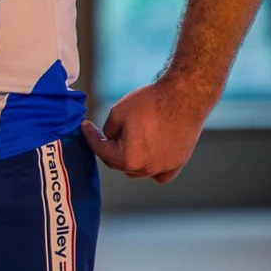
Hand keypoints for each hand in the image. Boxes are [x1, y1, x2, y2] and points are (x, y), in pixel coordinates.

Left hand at [81, 74, 213, 183]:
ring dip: (129, 158)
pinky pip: (159, 173)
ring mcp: (164, 168)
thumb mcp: (118, 111)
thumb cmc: (152, 103)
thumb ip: (108, 129)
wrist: (184, 97)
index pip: (101, 150)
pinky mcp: (178, 163)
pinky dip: (151, 166)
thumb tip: (109, 137)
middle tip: (104, 133)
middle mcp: (147, 169)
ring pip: (138, 169)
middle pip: (119, 163)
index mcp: (129, 158)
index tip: (86, 126)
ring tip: (126, 139)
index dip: (91, 136)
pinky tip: (147, 154)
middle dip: (108, 148)